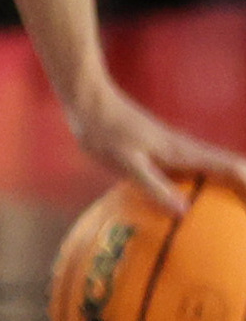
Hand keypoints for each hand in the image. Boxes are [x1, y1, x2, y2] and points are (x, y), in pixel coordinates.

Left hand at [62, 78, 245, 215]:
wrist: (91, 105)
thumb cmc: (106, 133)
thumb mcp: (126, 163)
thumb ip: (155, 186)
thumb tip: (184, 212)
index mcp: (184, 152)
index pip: (230, 166)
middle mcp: (187, 149)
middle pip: (228, 168)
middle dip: (244, 186)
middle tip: (245, 215)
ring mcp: (177, 149)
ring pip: (214, 168)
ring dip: (229, 184)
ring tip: (235, 210)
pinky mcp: (164, 152)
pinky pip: (193, 170)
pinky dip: (204, 183)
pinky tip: (194, 201)